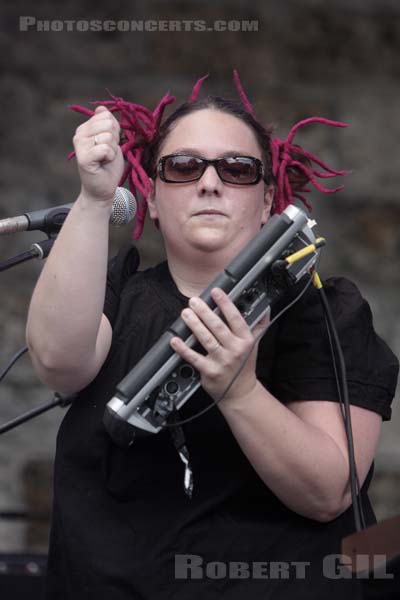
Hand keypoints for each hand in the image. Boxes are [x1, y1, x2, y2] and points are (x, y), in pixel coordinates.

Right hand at [72, 105, 123, 203]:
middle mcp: (79, 134)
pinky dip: (110, 157)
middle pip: (108, 123)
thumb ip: (109, 125)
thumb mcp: (112, 141)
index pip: (106, 115)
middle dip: (114, 139)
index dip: (115, 131)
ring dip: (112, 150)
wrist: (102, 188)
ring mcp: (79, 145)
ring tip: (105, 159)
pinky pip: (105, 148)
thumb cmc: (108, 166)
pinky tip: (103, 163)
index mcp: (85, 128)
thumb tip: (101, 108)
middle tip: (107, 152)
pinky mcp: (84, 158)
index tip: (109, 144)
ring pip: (108, 136)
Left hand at [170, 288, 268, 405]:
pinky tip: (175, 340)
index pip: (236, 318)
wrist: (240, 393)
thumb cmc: (245, 366)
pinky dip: (183, 349)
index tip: (216, 292)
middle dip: (204, 312)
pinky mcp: (210, 371)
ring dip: (194, 325)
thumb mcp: (255, 345)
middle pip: (218, 327)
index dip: (225, 304)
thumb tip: (266, 309)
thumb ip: (259, 326)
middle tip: (194, 301)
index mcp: (246, 340)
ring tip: (186, 313)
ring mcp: (222, 361)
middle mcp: (235, 350)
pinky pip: (194, 358)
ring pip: (206, 339)